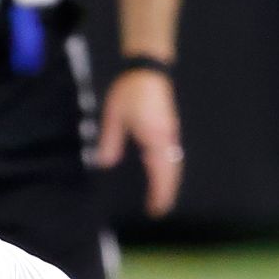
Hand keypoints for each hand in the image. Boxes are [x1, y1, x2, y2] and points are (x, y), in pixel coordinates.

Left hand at [97, 69, 182, 217]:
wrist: (147, 68)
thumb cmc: (129, 90)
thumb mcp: (113, 115)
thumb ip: (110, 140)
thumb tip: (105, 164)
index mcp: (154, 136)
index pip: (160, 171)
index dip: (160, 192)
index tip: (156, 208)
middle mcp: (166, 137)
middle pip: (172, 171)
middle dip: (167, 191)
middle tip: (159, 210)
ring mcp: (170, 132)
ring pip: (174, 162)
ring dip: (169, 181)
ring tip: (161, 197)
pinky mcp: (168, 127)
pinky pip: (171, 153)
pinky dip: (168, 168)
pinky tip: (159, 173)